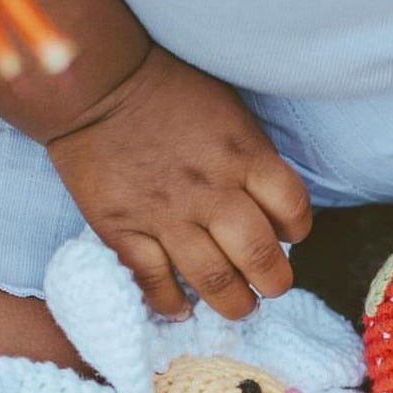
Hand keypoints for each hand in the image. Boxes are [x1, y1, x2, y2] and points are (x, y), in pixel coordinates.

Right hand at [47, 46, 312, 319]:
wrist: (95, 84)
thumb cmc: (167, 91)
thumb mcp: (228, 112)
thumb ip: (250, 156)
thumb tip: (266, 203)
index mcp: (243, 156)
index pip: (291, 209)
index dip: (296, 229)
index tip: (287, 236)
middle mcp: (211, 191)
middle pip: (259, 255)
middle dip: (274, 281)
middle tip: (271, 286)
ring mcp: (166, 215)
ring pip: (213, 278)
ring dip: (233, 303)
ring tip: (238, 307)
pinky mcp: (124, 230)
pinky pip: (154, 281)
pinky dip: (170, 302)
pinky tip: (180, 307)